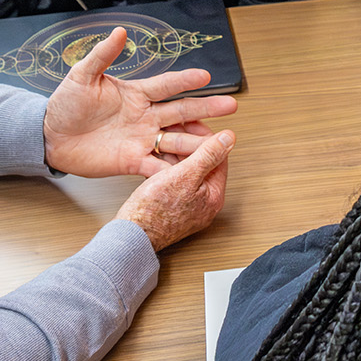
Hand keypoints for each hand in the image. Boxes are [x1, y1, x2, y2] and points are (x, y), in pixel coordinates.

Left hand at [42, 27, 237, 178]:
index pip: (166, 85)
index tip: (205, 76)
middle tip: (229, 105)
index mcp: (135, 94)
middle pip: (181, 111)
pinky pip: (158, 165)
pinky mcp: (133, 161)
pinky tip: (192, 169)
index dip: (185, 80)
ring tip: (219, 141)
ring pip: (176, 139)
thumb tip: (120, 32)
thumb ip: (103, 55)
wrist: (50, 137)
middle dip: (205, 108)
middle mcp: (144, 116)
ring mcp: (141, 139)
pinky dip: (174, 168)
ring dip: (196, 141)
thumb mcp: (82, 75)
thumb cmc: (65, 104)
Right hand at [116, 129, 232, 250]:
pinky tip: (158, 161)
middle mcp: (204, 203)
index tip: (194, 124)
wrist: (131, 235)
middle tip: (178, 130)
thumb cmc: (154, 212)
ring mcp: (189, 207)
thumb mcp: (184, 176)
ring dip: (178, 155)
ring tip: (164, 142)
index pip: (219, 158)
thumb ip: (208, 155)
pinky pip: (175, 182)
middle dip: (190, 145)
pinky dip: (169, 168)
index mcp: (214, 196)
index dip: (206, 136)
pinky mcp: (173, 208)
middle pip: (204, 165)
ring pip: (188, 172)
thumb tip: (229, 138)